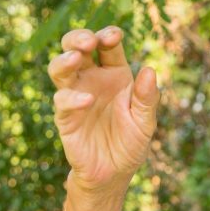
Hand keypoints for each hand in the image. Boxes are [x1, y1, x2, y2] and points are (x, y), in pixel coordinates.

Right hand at [48, 26, 158, 192]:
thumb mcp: (145, 123)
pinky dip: (72, 97)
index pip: (108, 46)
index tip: (115, 36)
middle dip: (79, 38)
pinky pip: (62, 100)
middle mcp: (92, 79)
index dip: (109, 36)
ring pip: (60, 68)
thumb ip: (147, 99)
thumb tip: (149, 70)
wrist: (113, 174)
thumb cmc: (131, 144)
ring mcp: (75, 95)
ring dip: (65, 59)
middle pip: (77, 47)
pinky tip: (87, 100)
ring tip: (76, 58)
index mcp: (115, 74)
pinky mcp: (65, 116)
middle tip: (89, 41)